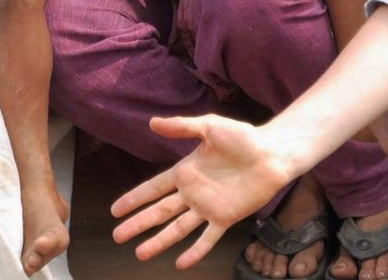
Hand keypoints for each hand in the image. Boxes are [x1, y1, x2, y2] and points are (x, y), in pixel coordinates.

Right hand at [110, 113, 299, 267]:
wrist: (272, 153)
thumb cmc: (242, 137)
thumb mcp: (209, 126)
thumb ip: (181, 127)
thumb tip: (152, 122)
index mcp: (185, 172)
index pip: (153, 188)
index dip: (134, 198)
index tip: (115, 210)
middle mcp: (192, 193)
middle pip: (159, 212)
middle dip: (138, 224)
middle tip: (117, 236)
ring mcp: (207, 208)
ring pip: (177, 229)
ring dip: (159, 241)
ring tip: (139, 254)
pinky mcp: (225, 218)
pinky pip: (208, 238)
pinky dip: (195, 252)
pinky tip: (181, 264)